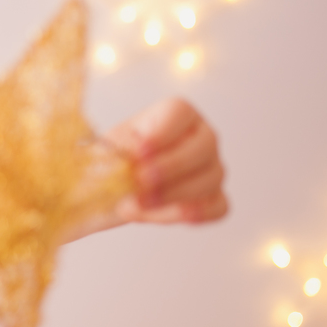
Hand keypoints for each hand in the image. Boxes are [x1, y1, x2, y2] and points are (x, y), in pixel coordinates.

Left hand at [106, 97, 228, 225]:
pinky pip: (216, 207)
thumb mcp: (110, 150)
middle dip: (171, 167)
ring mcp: (212, 169)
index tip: (140, 151)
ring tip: (138, 203)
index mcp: (175, 114)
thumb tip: (134, 161)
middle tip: (140, 181)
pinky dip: (191, 214)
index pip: (181, 111)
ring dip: (173, 195)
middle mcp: (201, 138)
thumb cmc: (113, 160)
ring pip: (210, 179)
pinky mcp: (215, 199)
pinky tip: (158, 215)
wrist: (111, 189)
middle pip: (204, 145)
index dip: (162, 132)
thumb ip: (123, 151)